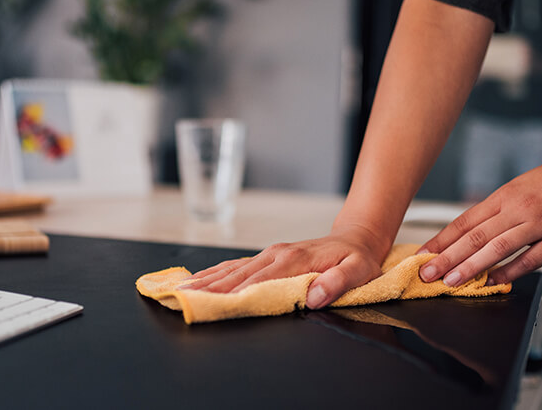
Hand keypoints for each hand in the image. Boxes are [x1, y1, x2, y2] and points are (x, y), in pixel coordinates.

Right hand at [181, 224, 390, 308]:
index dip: (234, 294)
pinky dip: (216, 272)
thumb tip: (315, 296)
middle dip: (209, 289)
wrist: (356, 238)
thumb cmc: (357, 258)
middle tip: (183, 300)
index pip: (258, 281)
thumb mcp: (358, 271)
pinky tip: (200, 279)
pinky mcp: (268, 257)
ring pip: (232, 269)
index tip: (210, 304)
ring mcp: (270, 254)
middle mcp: (276, 254)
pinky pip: (237, 265)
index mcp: (294, 260)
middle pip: (237, 275)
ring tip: (182, 290)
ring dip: (206, 280)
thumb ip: (338, 283)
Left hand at [416, 140, 541, 285]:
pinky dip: (510, 273)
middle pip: (474, 236)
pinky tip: (494, 282)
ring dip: (471, 267)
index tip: (422, 253)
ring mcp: (540, 224)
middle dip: (446, 257)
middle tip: (426, 273)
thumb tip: (475, 233)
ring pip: (497, 248)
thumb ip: (501, 209)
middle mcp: (518, 208)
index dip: (441, 239)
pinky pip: (531, 260)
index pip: (465, 220)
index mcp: (506, 194)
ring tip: (451, 282)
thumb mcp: (523, 185)